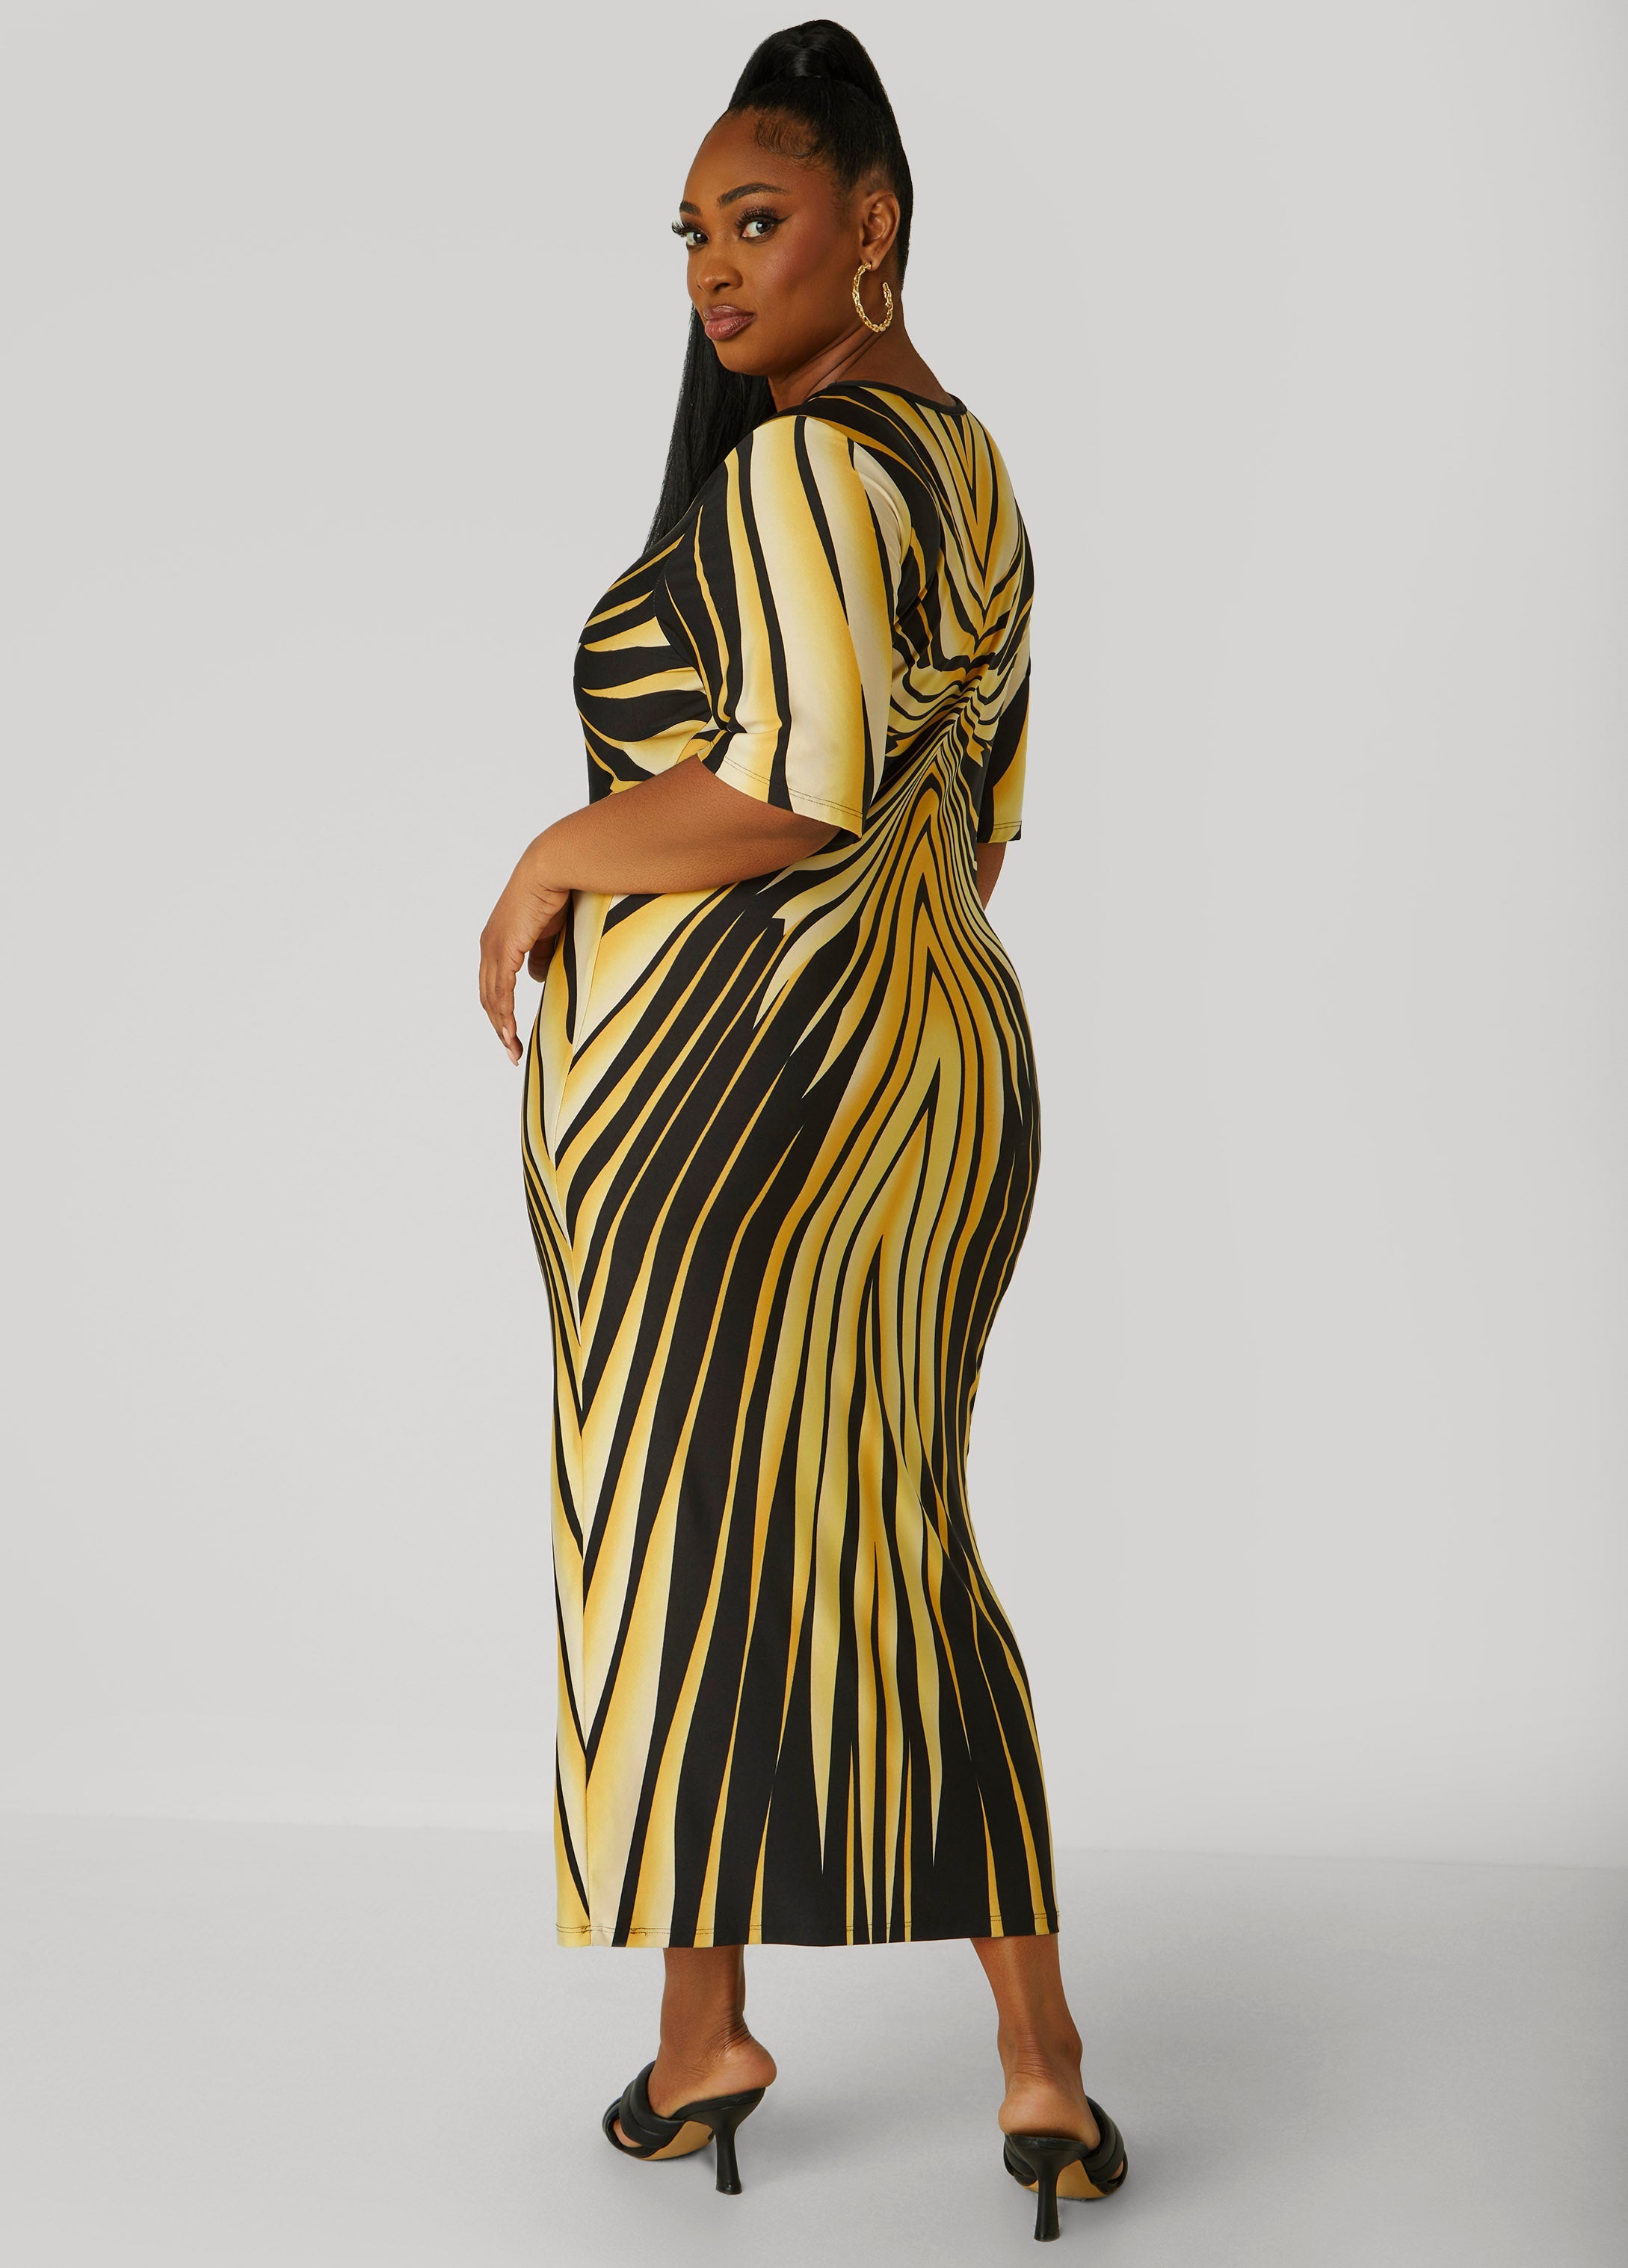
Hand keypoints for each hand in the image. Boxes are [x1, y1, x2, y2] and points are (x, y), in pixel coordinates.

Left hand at [479, 851, 568, 1064]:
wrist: (553, 868)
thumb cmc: (556, 893)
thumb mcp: (549, 932)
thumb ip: (542, 955)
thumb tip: (537, 979)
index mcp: (497, 942)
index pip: (493, 986)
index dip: (501, 1013)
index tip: (512, 1035)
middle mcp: (489, 947)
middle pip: (487, 998)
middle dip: (499, 1028)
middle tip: (512, 1052)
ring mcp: (493, 948)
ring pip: (491, 999)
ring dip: (502, 1028)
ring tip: (513, 1050)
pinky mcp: (504, 948)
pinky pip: (501, 990)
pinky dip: (505, 1014)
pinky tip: (511, 1031)